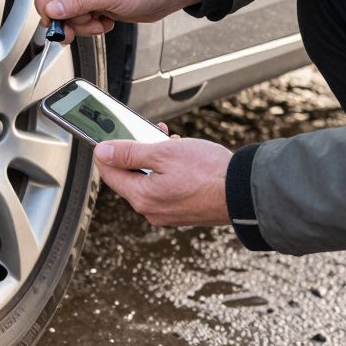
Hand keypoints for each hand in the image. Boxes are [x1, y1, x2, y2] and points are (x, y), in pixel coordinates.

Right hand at [34, 0, 200, 42]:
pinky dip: (92, 26)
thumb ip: (78, 3)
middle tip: (72, 33)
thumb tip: (52, 9)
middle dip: (67, 19)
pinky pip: (82, 20)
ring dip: (83, 25)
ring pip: (69, 14)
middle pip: (56, 1)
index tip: (50, 19)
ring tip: (100, 22)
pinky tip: (107, 22)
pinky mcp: (95, 4)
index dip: (44, 0)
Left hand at [94, 134, 232, 226]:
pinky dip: (169, 171)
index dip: (106, 151)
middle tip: (149, 132)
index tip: (108, 135)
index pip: (110, 173)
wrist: (243, 192)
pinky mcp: (184, 211)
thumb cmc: (208, 173)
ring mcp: (168, 213)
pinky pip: (166, 188)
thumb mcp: (164, 153)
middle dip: (138, 151)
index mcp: (142, 197)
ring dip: (156, 159)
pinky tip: (183, 157)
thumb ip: (130, 153)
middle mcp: (152, 210)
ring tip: (171, 141)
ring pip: (151, 180)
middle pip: (131, 176)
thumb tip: (102, 152)